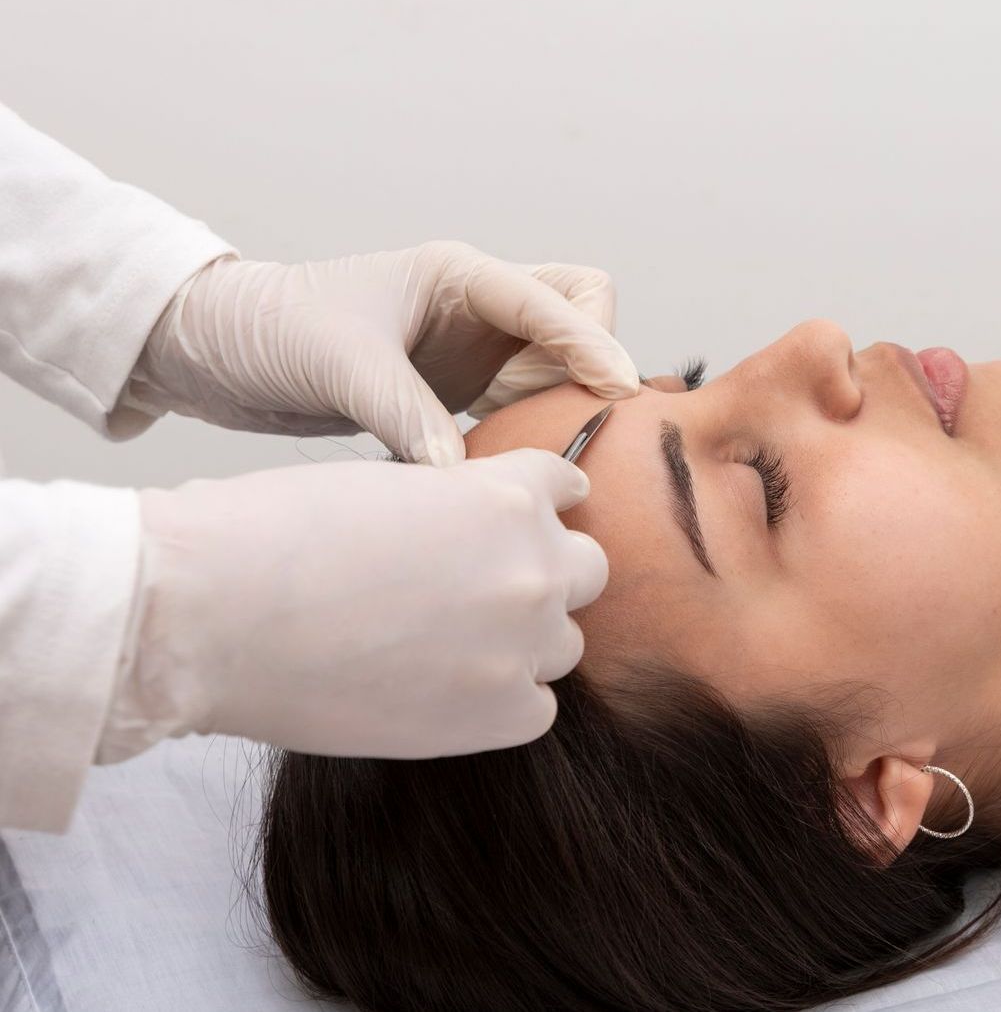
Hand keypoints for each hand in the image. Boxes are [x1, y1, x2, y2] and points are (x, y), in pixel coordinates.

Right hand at [100, 449, 605, 761]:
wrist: (214, 613)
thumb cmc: (271, 535)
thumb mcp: (385, 486)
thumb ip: (454, 506)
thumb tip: (472, 529)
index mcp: (506, 493)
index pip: (564, 487)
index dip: (540, 503)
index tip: (527, 521)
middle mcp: (533, 564)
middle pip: (585, 569)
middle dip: (544, 572)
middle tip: (490, 592)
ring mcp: (523, 643)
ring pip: (562, 644)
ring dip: (522, 643)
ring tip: (452, 650)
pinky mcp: (499, 715)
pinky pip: (535, 709)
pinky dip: (500, 703)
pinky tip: (444, 694)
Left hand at [121, 244, 639, 463]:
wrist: (218, 352)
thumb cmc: (272, 330)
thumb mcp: (342, 365)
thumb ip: (408, 417)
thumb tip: (466, 482)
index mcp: (459, 275)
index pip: (557, 299)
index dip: (594, 343)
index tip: (621, 391)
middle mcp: (478, 308)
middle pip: (580, 317)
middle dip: (593, 362)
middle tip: (578, 420)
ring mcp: (472, 351)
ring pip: (558, 370)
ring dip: (564, 407)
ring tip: (552, 457)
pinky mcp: (458, 392)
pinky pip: (522, 411)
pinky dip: (529, 437)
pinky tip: (510, 472)